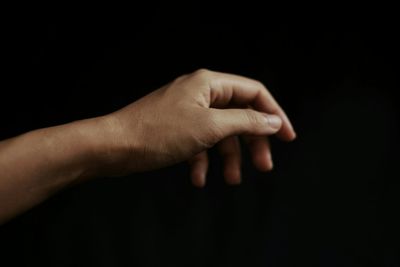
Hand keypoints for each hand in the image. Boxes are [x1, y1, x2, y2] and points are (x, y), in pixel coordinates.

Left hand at [99, 69, 295, 186]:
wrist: (114, 146)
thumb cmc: (158, 132)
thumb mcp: (210, 127)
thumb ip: (245, 122)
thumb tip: (273, 122)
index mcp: (210, 84)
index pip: (254, 93)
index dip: (274, 115)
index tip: (288, 138)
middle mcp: (201, 94)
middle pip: (240, 115)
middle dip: (252, 142)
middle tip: (264, 166)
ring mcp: (188, 112)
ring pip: (221, 133)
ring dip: (229, 157)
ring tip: (232, 180)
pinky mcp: (177, 129)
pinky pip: (200, 143)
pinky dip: (203, 161)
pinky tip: (199, 179)